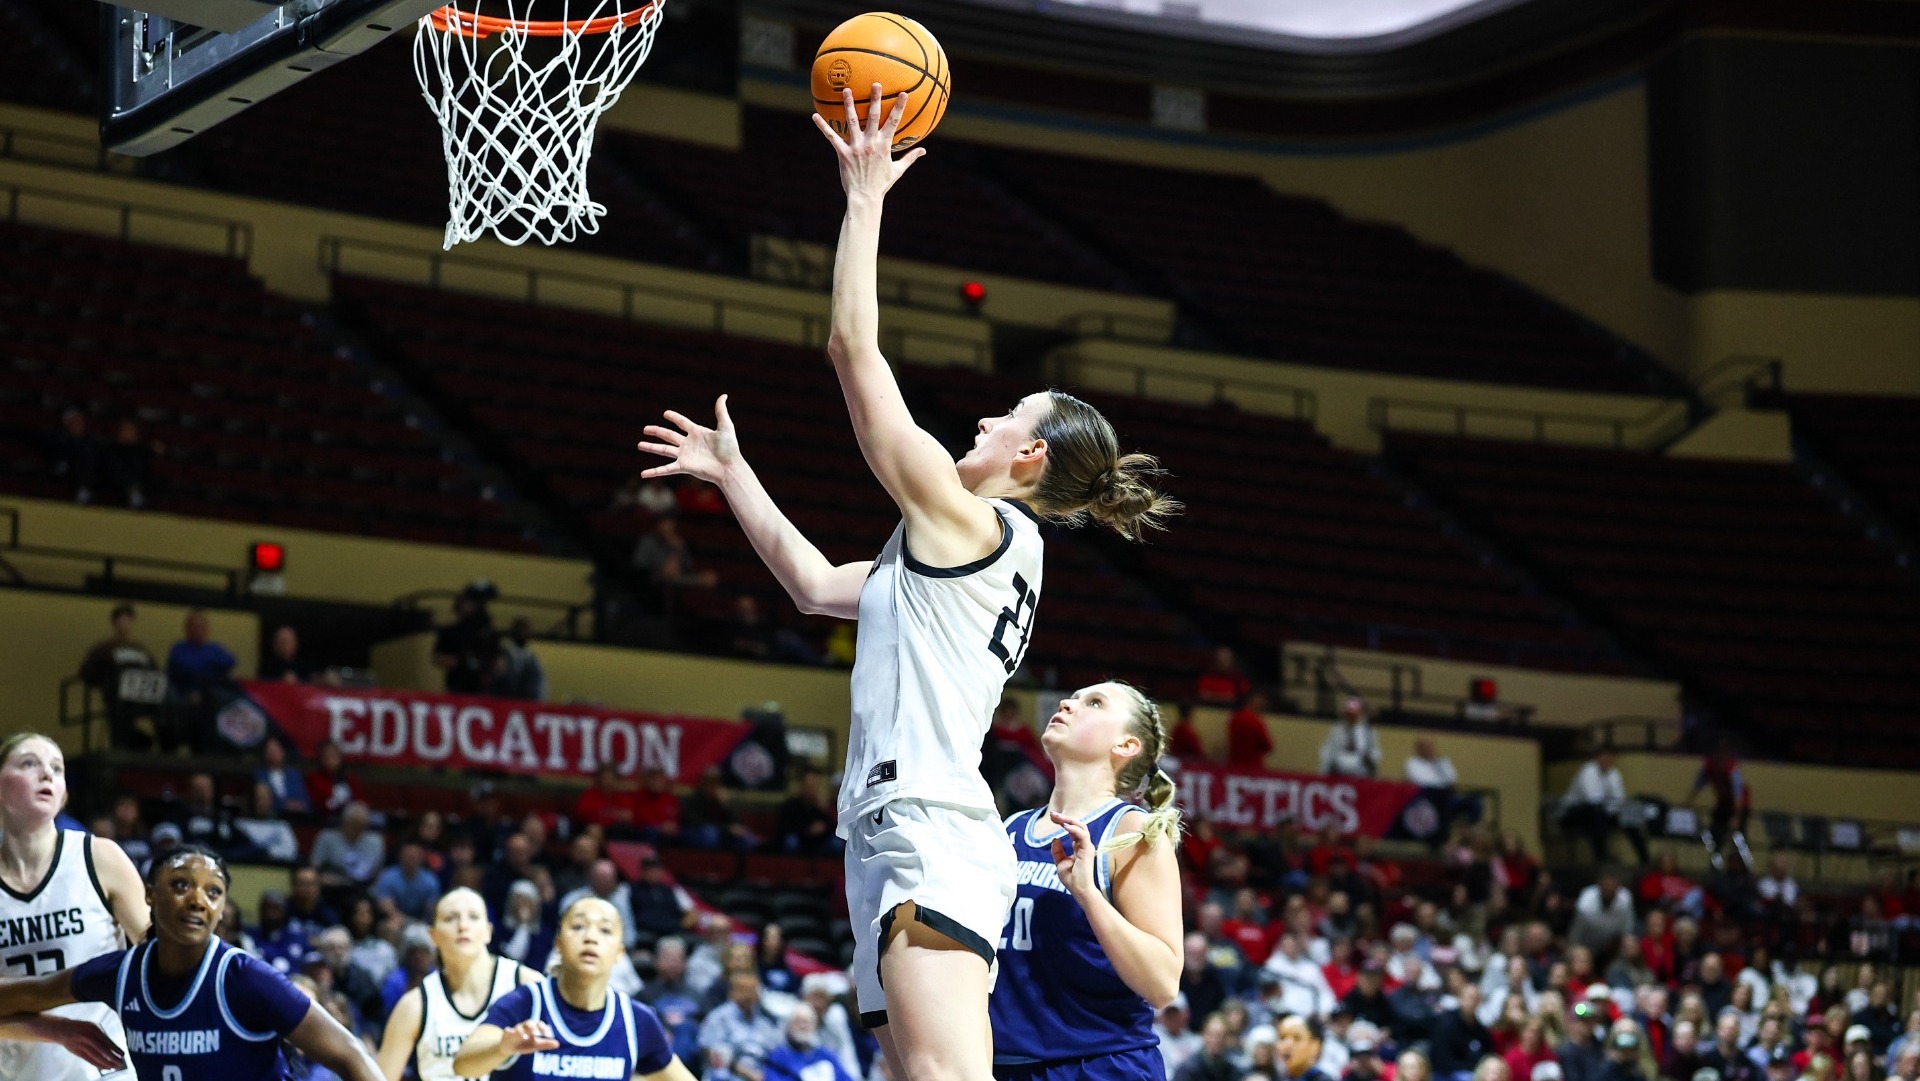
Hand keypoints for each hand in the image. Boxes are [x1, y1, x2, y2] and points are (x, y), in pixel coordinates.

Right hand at [27, 1016, 124, 1071]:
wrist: (62, 1029)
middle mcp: (86, 1036)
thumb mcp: (92, 1026)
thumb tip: (113, 1047)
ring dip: (105, 1063)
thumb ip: (101, 1035)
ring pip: (94, 1056)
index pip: (106, 1040)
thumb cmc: (82, 1027)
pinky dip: (96, 1064)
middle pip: (101, 1049)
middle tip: (121, 1064)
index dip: (114, 1048)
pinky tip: (104, 1067)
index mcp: (93, 1028)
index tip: (122, 1054)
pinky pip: (88, 1059)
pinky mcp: (76, 1051)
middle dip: (112, 1058)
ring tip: (114, 1067)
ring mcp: (80, 1044)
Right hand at [500, 1020, 559, 1055]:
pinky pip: (507, 1030)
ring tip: (525, 1036)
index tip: (549, 1035)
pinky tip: (511, 1032)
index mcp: (532, 1028)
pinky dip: (509, 1030)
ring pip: (519, 1027)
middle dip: (533, 1028)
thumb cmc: (525, 1044)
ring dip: (522, 1030)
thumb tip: (558, 1044)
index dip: (544, 1029)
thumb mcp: (535, 1045)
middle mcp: (524, 1027)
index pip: (539, 1024)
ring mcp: (515, 1030)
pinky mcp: (507, 1034)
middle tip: (537, 1034)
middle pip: (529, 1023)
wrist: (510, 1048)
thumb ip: (546, 1044)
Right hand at [639, 396, 741, 486]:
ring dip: (651, 447)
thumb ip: (721, 411)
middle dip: (657, 431)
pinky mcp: (683, 466)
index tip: (666, 413)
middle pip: (668, 435)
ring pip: (664, 450)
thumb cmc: (729, 449)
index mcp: (697, 433)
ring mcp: (685, 455)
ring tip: (639, 445)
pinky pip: (665, 469)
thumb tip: (723, 395)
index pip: (682, 423)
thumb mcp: (725, 427)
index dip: (674, 417)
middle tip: (645, 429)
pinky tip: (643, 474)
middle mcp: (689, 444)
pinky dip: (654, 472)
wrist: (729, 467)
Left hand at [811, 83, 926, 200]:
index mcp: (884, 145)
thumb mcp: (898, 170)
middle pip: (873, 116)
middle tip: (876, 83)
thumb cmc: (881, 184)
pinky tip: (814, 116)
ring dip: (849, 104)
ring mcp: (856, 147)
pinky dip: (823, 126)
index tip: (903, 93)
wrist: (865, 197)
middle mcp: (870, 143)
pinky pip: (832, 137)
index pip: (894, 122)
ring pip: (852, 121)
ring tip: (846, 90)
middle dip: (875, 99)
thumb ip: (910, 158)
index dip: (899, 107)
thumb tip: (924, 151)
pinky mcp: (843, 153)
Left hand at [1048, 812, 1099, 900]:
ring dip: (1069, 820)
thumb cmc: (1072, 879)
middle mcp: (1084, 844)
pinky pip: (1082, 835)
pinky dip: (1074, 828)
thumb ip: (1057, 851)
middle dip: (1065, 818)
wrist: (1079, 890)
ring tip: (1057, 817)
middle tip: (1052, 814)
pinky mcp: (1088, 850)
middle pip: (1077, 825)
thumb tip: (1055, 839)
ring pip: (1081, 827)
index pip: (1072, 829)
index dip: (1063, 822)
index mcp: (1078, 847)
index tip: (1052, 817)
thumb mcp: (1060, 863)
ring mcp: (1087, 846)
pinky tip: (1064, 826)